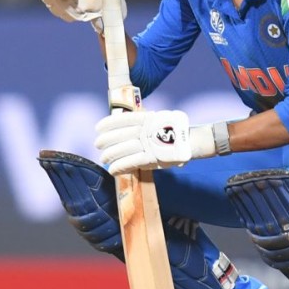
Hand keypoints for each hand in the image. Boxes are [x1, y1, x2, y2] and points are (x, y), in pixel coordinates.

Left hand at [95, 109, 214, 175]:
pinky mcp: (153, 158)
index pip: (124, 119)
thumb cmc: (171, 133)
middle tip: (97, 144)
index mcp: (147, 119)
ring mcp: (150, 144)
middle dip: (107, 140)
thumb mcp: (156, 122)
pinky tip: (112, 169)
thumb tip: (122, 127)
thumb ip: (141, 124)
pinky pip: (132, 162)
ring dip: (111, 154)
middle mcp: (147, 130)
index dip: (109, 123)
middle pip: (121, 134)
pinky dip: (120, 166)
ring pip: (124, 148)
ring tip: (103, 158)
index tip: (98, 127)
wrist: (190, 142)